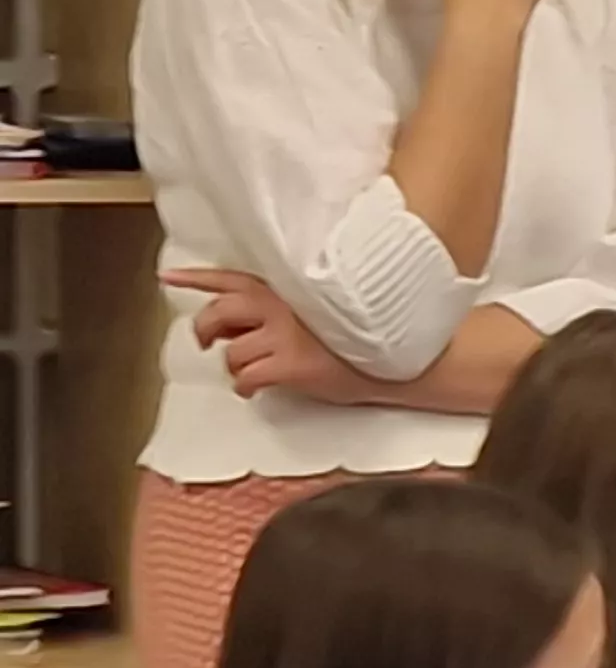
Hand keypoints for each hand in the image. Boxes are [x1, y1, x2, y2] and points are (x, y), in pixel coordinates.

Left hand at [164, 268, 379, 404]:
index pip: (231, 278)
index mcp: (286, 289)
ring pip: (230, 352)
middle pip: (217, 313)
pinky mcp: (289, 364)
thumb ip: (282, 306)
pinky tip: (256, 390)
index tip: (168, 277)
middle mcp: (280, 306)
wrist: (396, 361)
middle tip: (211, 342)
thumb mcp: (321, 308)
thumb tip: (242, 323)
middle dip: (206, 329)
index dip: (195, 278)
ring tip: (250, 371)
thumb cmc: (360, 337)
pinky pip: (246, 378)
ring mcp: (284, 335)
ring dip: (234, 365)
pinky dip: (245, 387)